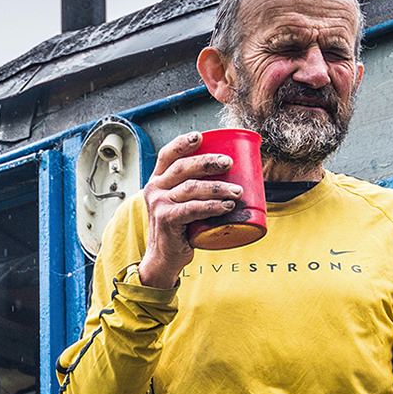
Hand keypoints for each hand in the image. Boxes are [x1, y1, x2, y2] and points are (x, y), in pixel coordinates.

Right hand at [135, 131, 246, 289]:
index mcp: (158, 181)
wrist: (164, 257)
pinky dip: (213, 206)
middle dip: (208, 162)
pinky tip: (227, 206)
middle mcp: (155, 189)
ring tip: (238, 192)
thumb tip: (231, 175)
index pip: (168, 155)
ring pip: (191, 187)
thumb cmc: (179, 228)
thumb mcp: (179, 203)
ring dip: (218, 187)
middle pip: (183, 167)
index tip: (200, 136)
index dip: (183, 143)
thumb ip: (193, 188)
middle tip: (229, 163)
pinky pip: (193, 209)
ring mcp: (159, 204)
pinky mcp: (167, 220)